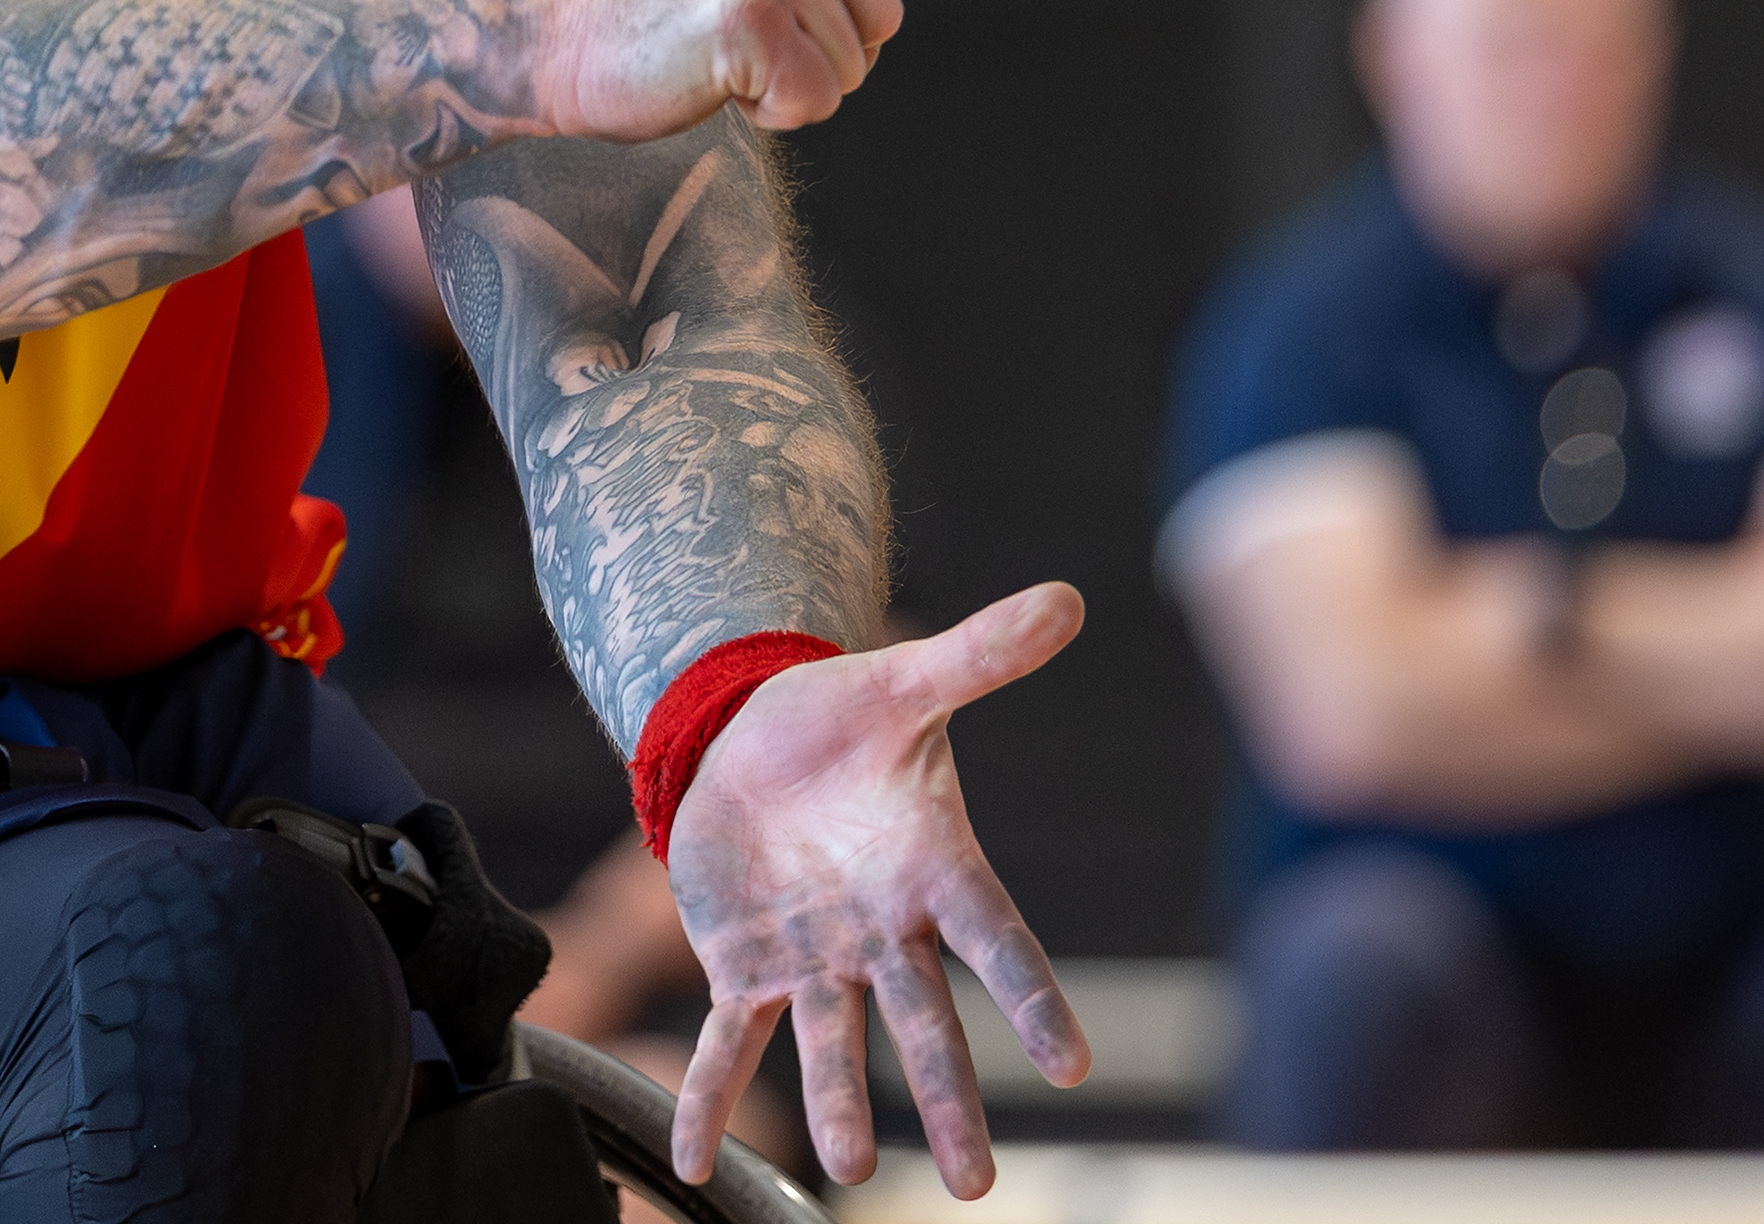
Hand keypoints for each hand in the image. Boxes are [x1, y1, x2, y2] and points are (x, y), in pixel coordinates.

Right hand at [535, 0, 906, 136]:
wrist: (543, 32)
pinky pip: (819, 100)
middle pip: (883, 18)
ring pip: (855, 67)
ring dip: (788, 81)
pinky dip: (772, 113)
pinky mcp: (750, 18)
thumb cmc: (647, 1)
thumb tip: (887, 11)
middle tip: (734, 36)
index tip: (752, 3)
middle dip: (821, 51)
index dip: (833, 11)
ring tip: (713, 50)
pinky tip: (710, 78)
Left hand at [661, 584, 1091, 1194]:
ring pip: (831, 1044)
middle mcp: (882, 932)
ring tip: (848, 1166)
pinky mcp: (744, 967)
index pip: (996, 943)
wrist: (753, 737)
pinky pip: (729, 1043)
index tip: (1069, 1065)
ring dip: (838, 1104)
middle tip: (974, 1182)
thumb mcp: (904, 683)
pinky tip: (693, 1159)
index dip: (1029, 1001)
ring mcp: (814, 959)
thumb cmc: (843, 718)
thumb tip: (1067, 597)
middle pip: (925, 1027)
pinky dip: (708, 1099)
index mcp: (934, 871)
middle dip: (950, 1103)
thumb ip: (982, 654)